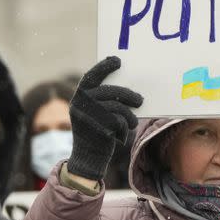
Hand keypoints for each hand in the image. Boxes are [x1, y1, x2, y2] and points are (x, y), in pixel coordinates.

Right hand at [67, 56, 142, 180]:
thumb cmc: (96, 133)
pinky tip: (121, 136)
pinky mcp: (97, 129)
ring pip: (118, 108)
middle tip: (140, 100)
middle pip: (111, 92)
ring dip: (129, 116)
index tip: (117, 61)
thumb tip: (128, 90)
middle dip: (129, 96)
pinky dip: (124, 129)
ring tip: (132, 123)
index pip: (91, 76)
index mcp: (79, 97)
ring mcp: (88, 116)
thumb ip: (103, 100)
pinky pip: (119, 122)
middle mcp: (80, 104)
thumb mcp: (95, 114)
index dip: (104, 67)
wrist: (88, 158)